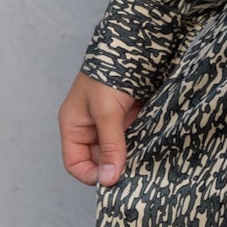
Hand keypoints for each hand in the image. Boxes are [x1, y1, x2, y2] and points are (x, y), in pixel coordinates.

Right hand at [58, 70, 142, 186]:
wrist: (135, 44)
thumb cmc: (110, 73)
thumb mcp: (107, 112)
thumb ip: (110, 146)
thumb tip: (109, 180)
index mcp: (74, 126)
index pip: (75, 163)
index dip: (90, 176)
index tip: (110, 182)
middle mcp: (90, 127)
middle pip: (98, 160)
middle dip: (113, 168)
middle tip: (132, 176)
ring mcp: (111, 123)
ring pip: (118, 151)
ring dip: (130, 158)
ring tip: (143, 164)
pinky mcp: (130, 118)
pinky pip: (134, 139)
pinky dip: (142, 145)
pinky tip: (152, 149)